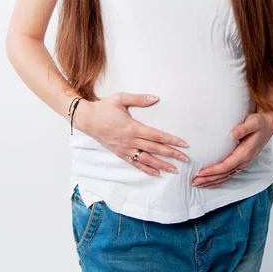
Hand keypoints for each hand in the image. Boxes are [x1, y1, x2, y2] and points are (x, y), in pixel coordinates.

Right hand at [74, 92, 188, 176]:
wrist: (87, 119)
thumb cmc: (104, 108)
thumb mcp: (121, 98)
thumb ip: (139, 99)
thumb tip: (156, 98)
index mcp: (132, 127)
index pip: (157, 136)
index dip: (171, 140)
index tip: (183, 144)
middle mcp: (130, 141)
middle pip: (155, 149)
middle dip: (171, 154)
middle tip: (185, 158)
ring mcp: (125, 149)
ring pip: (147, 160)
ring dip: (161, 165)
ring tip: (174, 169)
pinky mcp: (120, 153)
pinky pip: (135, 164)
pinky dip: (146, 169)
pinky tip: (156, 173)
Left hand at [191, 111, 272, 188]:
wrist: (267, 126)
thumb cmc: (259, 123)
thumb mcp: (253, 122)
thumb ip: (243, 128)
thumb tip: (233, 134)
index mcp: (245, 153)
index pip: (226, 166)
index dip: (213, 170)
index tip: (201, 172)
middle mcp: (244, 161)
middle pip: (224, 174)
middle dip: (209, 179)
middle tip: (194, 181)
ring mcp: (243, 163)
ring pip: (226, 177)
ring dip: (212, 181)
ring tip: (198, 184)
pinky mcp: (241, 162)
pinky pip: (229, 174)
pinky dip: (219, 180)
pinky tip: (210, 182)